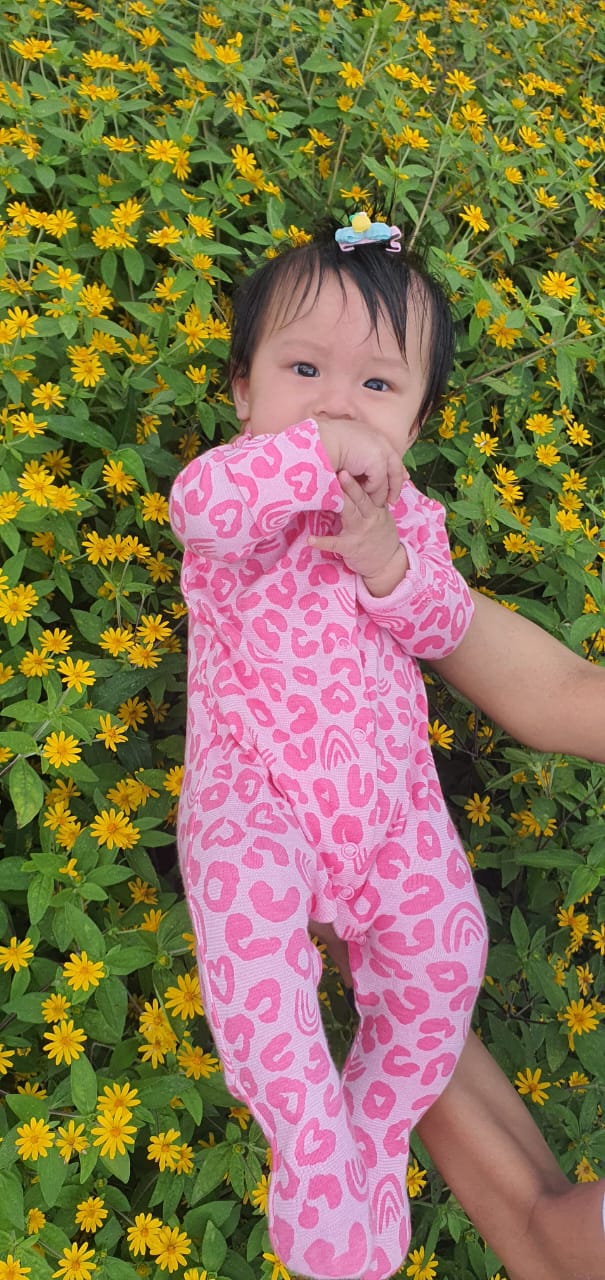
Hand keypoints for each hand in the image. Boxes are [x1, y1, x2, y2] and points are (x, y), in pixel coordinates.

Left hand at [308, 470, 408, 594]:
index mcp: (375, 508)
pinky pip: (335, 543)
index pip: (368, 489)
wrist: (388, 564)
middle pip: (360, 497)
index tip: (349, 463)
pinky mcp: (351, 548)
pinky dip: (322, 541)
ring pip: (350, 513)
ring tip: (325, 492)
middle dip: (351, 484)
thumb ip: (369, 501)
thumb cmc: (380, 536)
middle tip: (341, 470)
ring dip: (339, 502)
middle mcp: (370, 517)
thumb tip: (355, 481)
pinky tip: (310, 539)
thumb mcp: (380, 516)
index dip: (359, 477)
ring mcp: (361, 532)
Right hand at [317, 419, 405, 506]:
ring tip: (377, 505)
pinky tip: (364, 497)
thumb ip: (357, 455)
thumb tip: (357, 468)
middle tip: (393, 500)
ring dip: (381, 493)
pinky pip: (378, 484)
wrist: (320, 442)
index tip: (402, 478)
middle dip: (396, 484)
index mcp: (372, 434)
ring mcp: (380, 451)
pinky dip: (372, 493)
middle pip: (395, 466)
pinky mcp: (377, 463)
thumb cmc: (324, 443)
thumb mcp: (344, 446)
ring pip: (387, 478)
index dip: (395, 468)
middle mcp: (379, 440)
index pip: (389, 453)